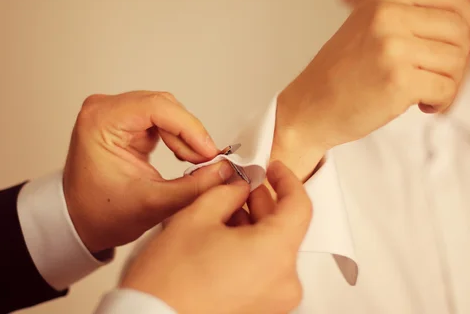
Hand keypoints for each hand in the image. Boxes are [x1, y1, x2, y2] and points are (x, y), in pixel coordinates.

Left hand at [63, 91, 232, 253]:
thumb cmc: (101, 213)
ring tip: (197, 163)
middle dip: (190, 134)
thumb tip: (225, 170)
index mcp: (100, 122)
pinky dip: (178, 137)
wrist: (80, 222)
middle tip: (208, 161)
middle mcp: (104, 110)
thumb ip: (193, 187)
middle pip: (163, 106)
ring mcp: (114, 113)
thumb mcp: (153, 204)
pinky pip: (161, 119)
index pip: (156, 108)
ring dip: (186, 136)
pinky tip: (185, 156)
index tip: (209, 151)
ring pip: (166, 111)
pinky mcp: (124, 121)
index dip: (189, 128)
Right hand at [120, 161, 311, 313]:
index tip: (274, 170)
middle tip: (241, 187)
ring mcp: (274, 301)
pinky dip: (251, 251)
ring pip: (273, 249)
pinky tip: (224, 240)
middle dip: (263, 203)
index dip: (286, 180)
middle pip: (285, 228)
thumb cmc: (169, 283)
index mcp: (275, 253)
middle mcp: (284, 281)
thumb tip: (239, 187)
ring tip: (224, 214)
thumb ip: (227, 192)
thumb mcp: (197, 217)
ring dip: (254, 227)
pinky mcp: (261, 311)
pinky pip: (265, 271)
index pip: (299, 205)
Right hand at [274, 0, 469, 175]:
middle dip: (458, 57)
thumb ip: (427, 6)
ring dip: (448, 82)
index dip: (463, 23)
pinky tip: (420, 105)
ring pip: (458, 60)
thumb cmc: (348, 67)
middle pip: (460, 29)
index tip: (447, 46)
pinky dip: (440, 102)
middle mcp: (389, 14)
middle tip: (435, 73)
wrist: (312, 104)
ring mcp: (392, 46)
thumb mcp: (382, 24)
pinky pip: (447, 89)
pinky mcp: (397, 80)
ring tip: (424, 90)